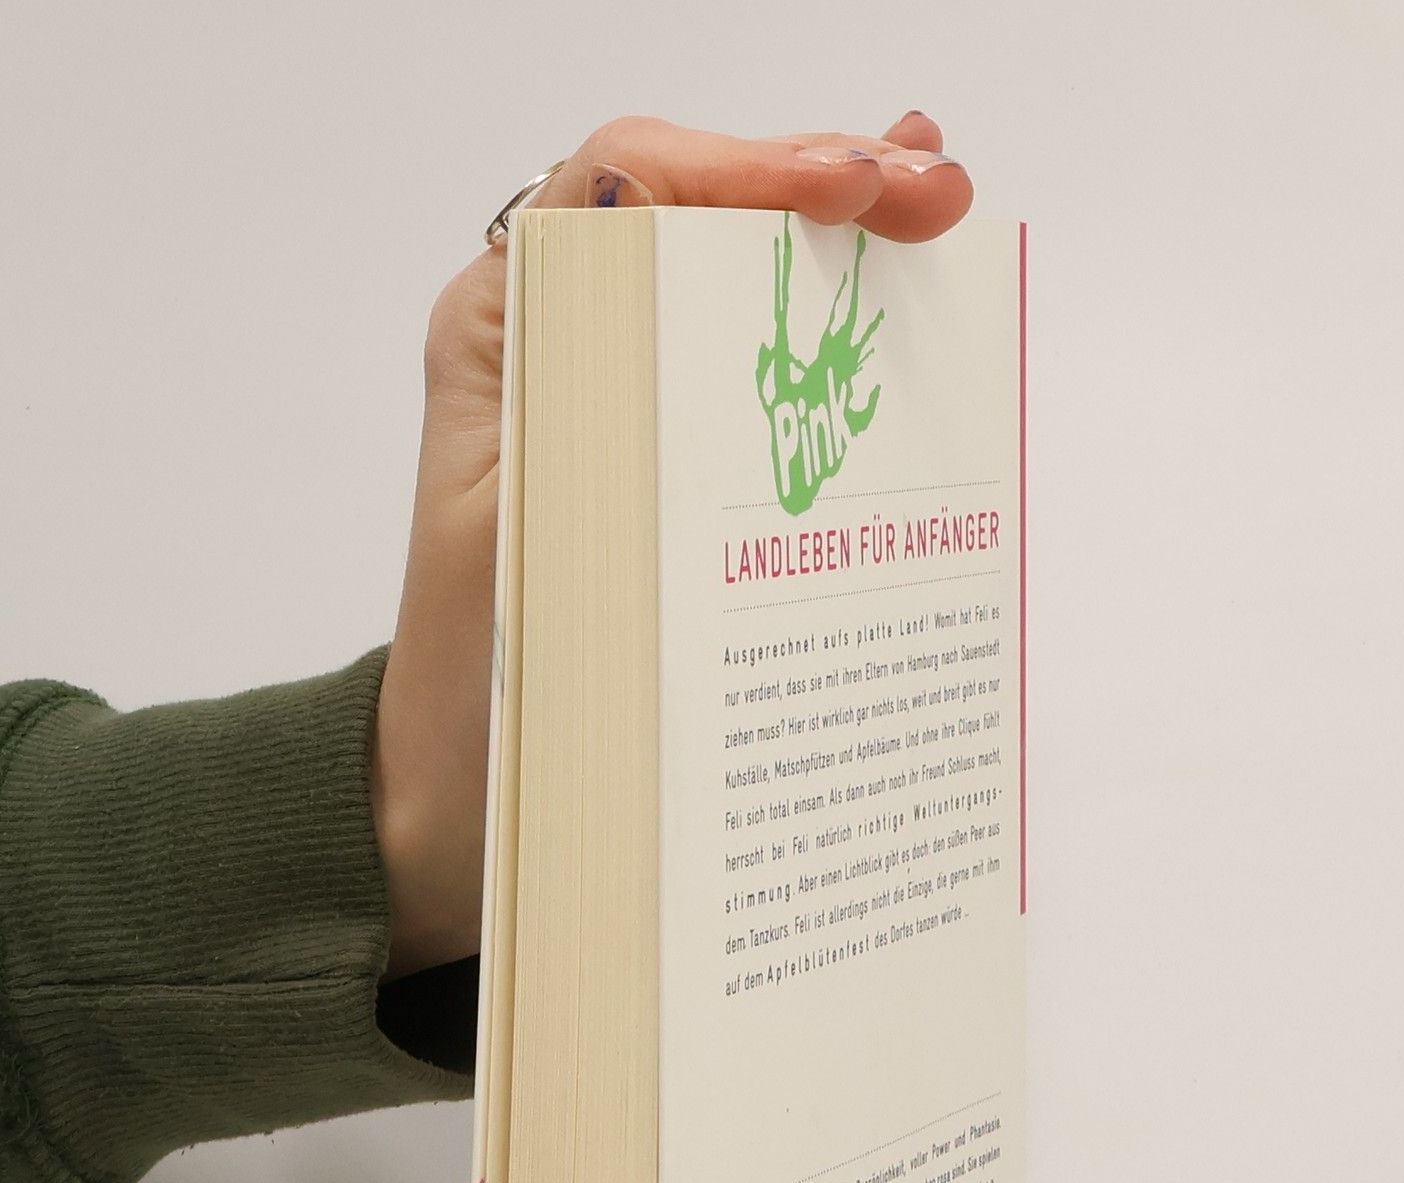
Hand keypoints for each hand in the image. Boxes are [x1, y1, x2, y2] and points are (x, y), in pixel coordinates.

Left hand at [369, 112, 974, 976]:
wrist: (466, 798)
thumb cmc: (474, 682)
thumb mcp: (518, 525)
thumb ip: (577, 386)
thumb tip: (648, 227)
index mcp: (508, 332)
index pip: (631, 183)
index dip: (748, 164)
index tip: (852, 189)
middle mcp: (569, 346)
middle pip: (706, 215)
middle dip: (828, 186)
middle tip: (934, 194)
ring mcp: (631, 404)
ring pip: (745, 287)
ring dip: (847, 251)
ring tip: (938, 220)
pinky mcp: (677, 471)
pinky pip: (763, 384)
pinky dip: (838, 346)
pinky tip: (907, 312)